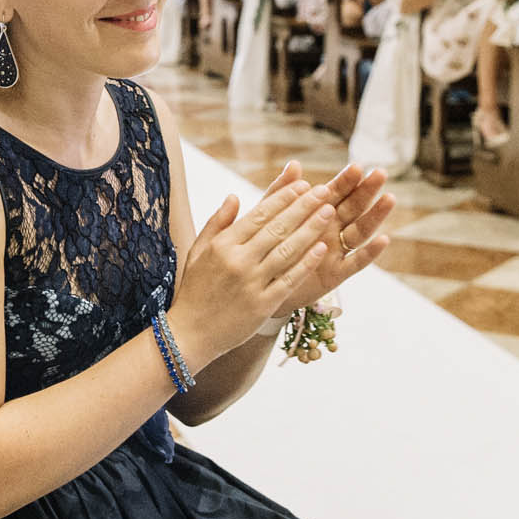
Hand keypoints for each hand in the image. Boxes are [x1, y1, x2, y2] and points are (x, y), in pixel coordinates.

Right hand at [166, 176, 339, 369]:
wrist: (189, 333)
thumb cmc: (194, 290)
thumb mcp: (197, 252)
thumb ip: (217, 223)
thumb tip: (234, 196)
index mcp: (222, 245)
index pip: (259, 214)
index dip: (284, 198)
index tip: (303, 185)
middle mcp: (238, 261)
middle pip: (278, 228)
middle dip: (304, 207)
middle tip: (325, 191)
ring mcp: (251, 283)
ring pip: (287, 250)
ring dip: (311, 230)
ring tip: (329, 213)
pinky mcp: (262, 304)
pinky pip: (289, 279)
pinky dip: (306, 262)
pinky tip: (322, 248)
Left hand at [269, 162, 393, 314]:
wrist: (256, 285)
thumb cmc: (263, 249)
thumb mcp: (267, 218)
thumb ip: (281, 193)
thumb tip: (294, 164)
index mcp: (313, 213)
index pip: (334, 193)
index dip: (345, 180)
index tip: (357, 167)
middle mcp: (329, 230)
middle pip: (353, 207)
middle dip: (366, 190)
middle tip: (380, 173)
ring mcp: (335, 251)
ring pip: (360, 231)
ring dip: (375, 215)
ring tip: (389, 198)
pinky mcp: (336, 274)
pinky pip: (356, 262)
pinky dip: (370, 252)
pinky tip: (383, 239)